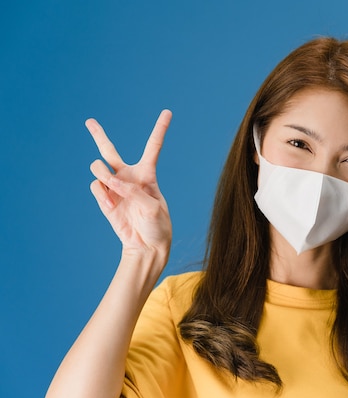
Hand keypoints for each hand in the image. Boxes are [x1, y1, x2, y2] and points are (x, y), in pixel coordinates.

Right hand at [87, 110, 172, 260]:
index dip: (160, 129)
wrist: (146, 245)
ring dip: (102, 172)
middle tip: (89, 121)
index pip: (153, 147)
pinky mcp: (104, 199)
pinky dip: (102, 195)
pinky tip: (112, 206)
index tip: (168, 112)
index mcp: (148, 174)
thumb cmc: (157, 225)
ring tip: (112, 186)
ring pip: (98, 167)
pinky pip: (95, 187)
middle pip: (109, 150)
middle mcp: (129, 177)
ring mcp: (114, 187)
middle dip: (98, 135)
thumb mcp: (152, 207)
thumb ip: (134, 192)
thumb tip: (112, 183)